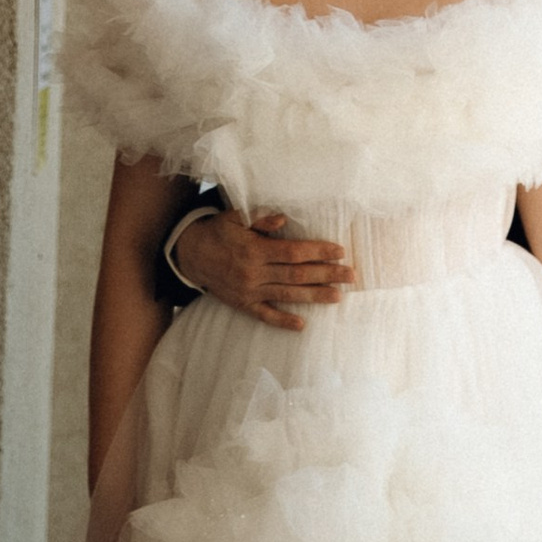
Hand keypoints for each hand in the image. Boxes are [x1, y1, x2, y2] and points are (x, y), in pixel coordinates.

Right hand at [171, 206, 354, 328]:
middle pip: (296, 275)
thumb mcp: (235, 216)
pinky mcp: (243, 304)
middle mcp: (254, 273)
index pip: (294, 252)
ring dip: (314, 297)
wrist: (191, 254)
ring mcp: (249, 291)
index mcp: (255, 249)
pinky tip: (302, 325)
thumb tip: (283, 218)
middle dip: (326, 275)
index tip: (340, 251)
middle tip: (351, 276)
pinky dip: (283, 321)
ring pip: (287, 296)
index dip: (318, 252)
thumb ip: (259, 217)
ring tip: (338, 297)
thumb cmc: (218, 231)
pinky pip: (265, 315)